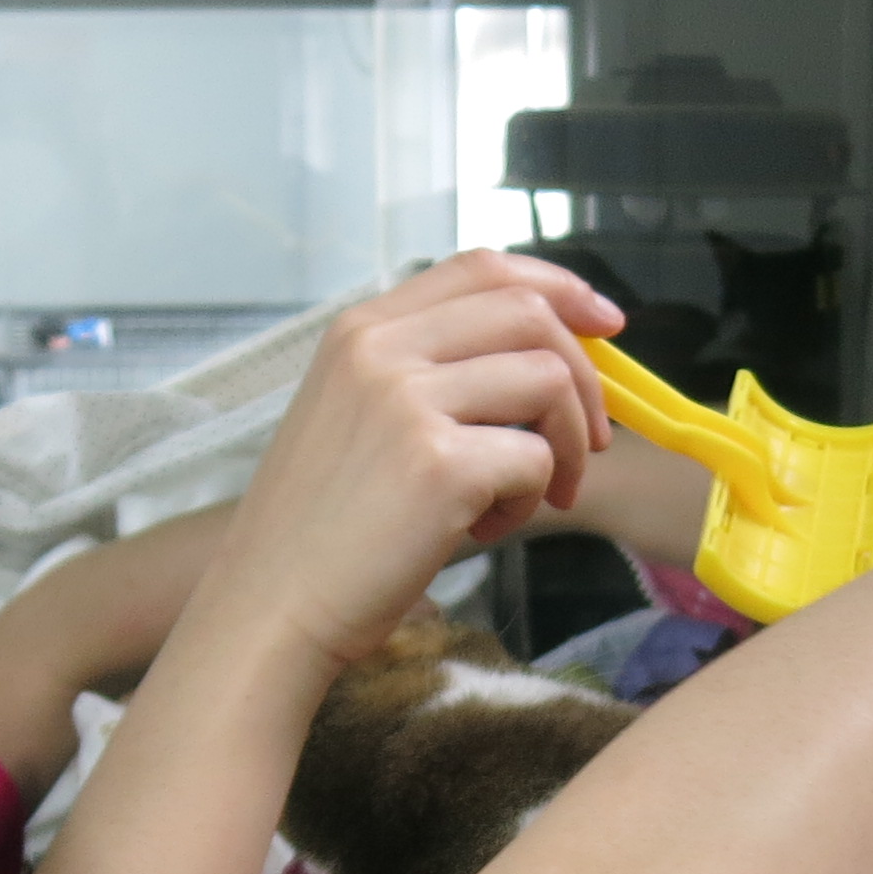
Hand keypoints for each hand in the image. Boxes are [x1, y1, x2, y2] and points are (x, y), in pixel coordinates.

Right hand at [203, 252, 618, 671]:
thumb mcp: (354, 416)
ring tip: (529, 498)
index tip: (603, 325)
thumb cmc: (321, 528)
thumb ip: (426, 372)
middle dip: (584, 375)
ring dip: (565, 446)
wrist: (269, 606)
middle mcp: (381, 350)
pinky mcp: (439, 465)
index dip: (558, 288)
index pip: (481, 267)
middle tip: (593, 441)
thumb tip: (547, 360)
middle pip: (529, 313)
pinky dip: (529, 502)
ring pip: (547, 381)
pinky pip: (537, 460)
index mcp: (360, 329)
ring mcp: (408, 402)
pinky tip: (481, 529)